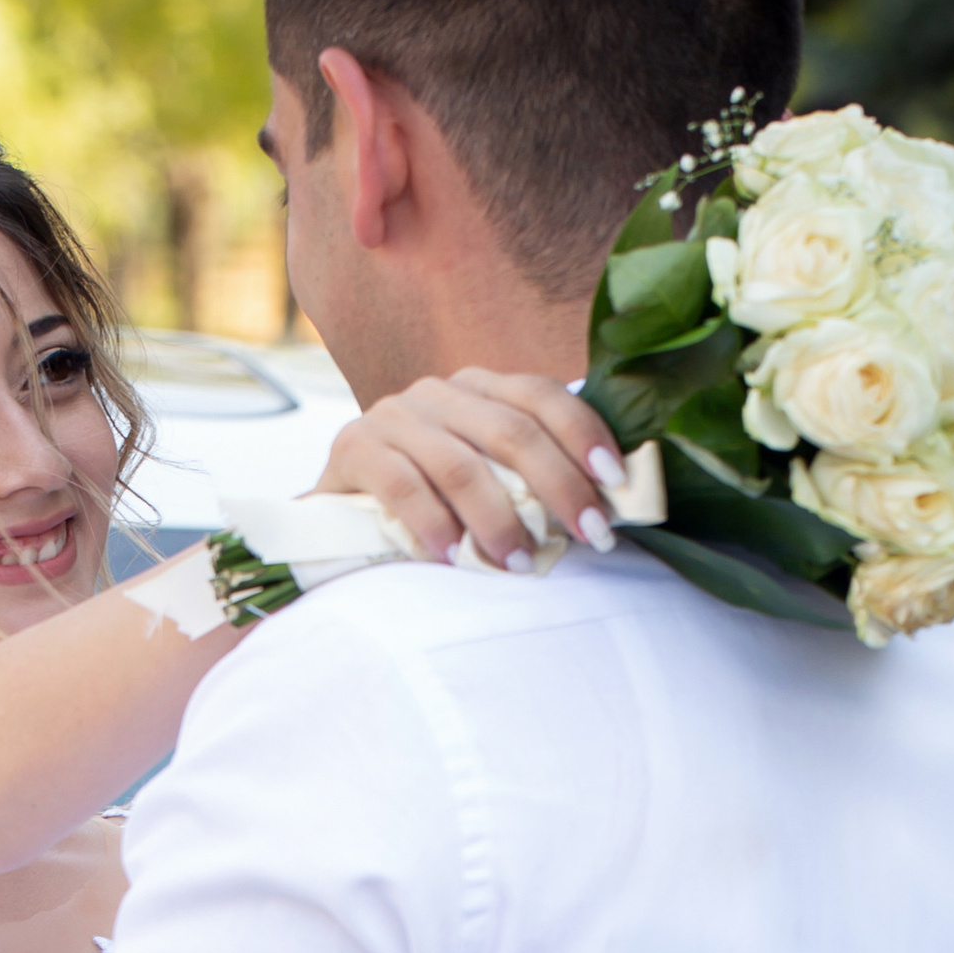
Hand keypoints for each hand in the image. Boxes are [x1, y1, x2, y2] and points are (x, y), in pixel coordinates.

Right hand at [316, 371, 629, 570]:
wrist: (335, 523)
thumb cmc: (431, 509)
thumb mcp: (486, 483)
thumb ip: (532, 482)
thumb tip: (610, 508)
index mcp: (480, 389)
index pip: (542, 396)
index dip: (584, 435)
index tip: (617, 483)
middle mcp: (439, 393)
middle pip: (511, 432)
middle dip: (559, 486)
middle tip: (592, 536)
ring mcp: (393, 416)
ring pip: (459, 464)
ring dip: (498, 519)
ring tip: (522, 563)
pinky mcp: (352, 448)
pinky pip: (401, 485)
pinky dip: (433, 524)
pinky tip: (453, 558)